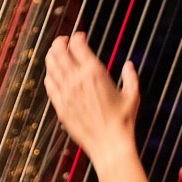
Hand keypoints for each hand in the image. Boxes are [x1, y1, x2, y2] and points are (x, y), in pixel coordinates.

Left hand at [44, 32, 139, 160]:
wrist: (109, 144)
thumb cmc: (124, 121)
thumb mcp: (133, 95)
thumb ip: (130, 77)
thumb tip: (129, 64)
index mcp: (95, 72)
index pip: (78, 45)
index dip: (77, 37)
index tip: (79, 36)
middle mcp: (77, 80)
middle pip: (59, 51)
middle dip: (60, 42)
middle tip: (63, 40)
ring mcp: (66, 92)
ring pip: (51, 66)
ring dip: (52, 55)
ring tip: (55, 52)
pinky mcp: (60, 106)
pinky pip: (49, 84)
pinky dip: (49, 74)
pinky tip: (52, 73)